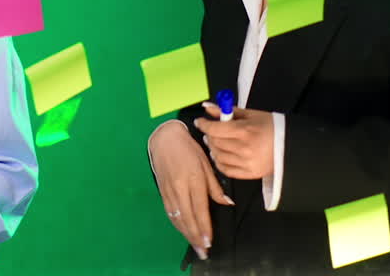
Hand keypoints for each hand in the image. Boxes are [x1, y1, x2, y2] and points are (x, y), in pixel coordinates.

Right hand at [149, 121, 233, 260]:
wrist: (165, 139)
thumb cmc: (189, 149)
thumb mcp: (206, 164)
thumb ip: (215, 186)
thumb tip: (227, 204)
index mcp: (193, 179)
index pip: (199, 208)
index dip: (204, 227)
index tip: (209, 241)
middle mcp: (179, 188)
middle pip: (187, 217)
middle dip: (195, 236)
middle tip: (203, 251)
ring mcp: (169, 191)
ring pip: (177, 217)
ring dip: (186, 234)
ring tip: (195, 245)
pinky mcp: (162, 191)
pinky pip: (170, 212)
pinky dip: (178, 224)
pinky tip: (184, 231)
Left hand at [195, 102, 274, 179]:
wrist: (289, 146)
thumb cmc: (272, 128)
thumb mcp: (250, 114)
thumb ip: (227, 111)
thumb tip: (208, 107)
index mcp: (246, 131)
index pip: (215, 129)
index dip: (204, 124)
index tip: (200, 121)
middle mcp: (245, 148)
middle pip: (216, 142)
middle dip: (209, 135)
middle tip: (210, 130)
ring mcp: (247, 163)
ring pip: (218, 156)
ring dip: (213, 148)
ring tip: (216, 142)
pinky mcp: (250, 174)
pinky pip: (226, 170)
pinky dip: (219, 162)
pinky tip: (221, 154)